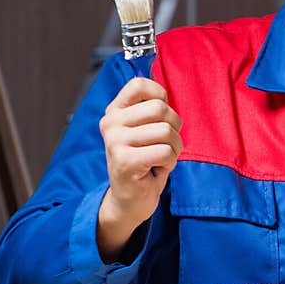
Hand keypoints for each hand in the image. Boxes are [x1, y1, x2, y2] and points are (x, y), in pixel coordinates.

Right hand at [97, 78, 182, 259]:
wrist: (130, 200)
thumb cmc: (145, 161)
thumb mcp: (145, 129)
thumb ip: (150, 107)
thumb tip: (162, 84)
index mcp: (115, 111)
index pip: (140, 84)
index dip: (161, 97)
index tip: (160, 117)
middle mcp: (111, 123)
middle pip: (160, 108)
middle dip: (173, 129)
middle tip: (164, 145)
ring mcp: (115, 142)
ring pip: (166, 131)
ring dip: (173, 148)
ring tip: (159, 159)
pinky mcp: (125, 161)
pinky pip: (166, 151)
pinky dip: (170, 162)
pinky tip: (156, 169)